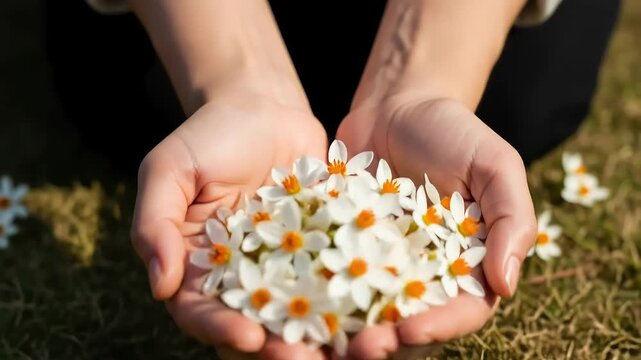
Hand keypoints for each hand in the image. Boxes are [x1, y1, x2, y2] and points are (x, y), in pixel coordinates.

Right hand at [131, 89, 330, 358]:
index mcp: (196, 266)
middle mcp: (240, 276)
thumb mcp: (169, 169)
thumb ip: (154, 223)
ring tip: (345, 351)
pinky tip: (374, 315)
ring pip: (298, 314)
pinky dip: (352, 301)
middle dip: (276, 348)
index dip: (220, 331)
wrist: (263, 108)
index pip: (201, 312)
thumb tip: (160, 285)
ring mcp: (283, 268)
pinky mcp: (321, 251)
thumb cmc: (208, 136)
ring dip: (318, 336)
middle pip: (253, 325)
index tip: (249, 339)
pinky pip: (336, 280)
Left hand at [337, 95, 536, 357]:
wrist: (397, 105)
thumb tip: (506, 285)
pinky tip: (302, 308)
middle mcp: (426, 270)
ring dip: (352, 330)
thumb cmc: (453, 131)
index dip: (439, 327)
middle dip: (389, 340)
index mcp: (468, 261)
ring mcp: (383, 261)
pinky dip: (322, 296)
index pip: (462, 308)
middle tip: (360, 349)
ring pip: (371, 309)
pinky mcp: (347, 246)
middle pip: (413, 320)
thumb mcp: (494, 164)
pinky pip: (335, 277)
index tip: (409, 332)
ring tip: (329, 342)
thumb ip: (512, 219)